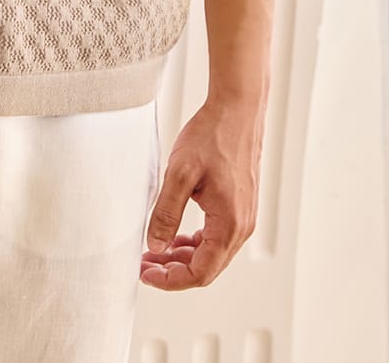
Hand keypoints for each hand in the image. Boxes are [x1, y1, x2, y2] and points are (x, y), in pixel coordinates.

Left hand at [140, 98, 263, 289]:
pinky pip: (217, 236)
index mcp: (229, 225)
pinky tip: (176, 234)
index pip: (200, 272)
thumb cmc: (213, 135)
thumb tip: (155, 246)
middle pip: (207, 267)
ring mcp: (243, 217)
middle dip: (174, 270)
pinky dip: (196, 242)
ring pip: (212, 253)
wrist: (237, 109)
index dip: (171, 279)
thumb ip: (166, 212)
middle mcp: (242, 227)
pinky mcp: (240, 206)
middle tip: (145, 264)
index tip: (146, 274)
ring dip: (184, 256)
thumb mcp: (180, 173)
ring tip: (155, 250)